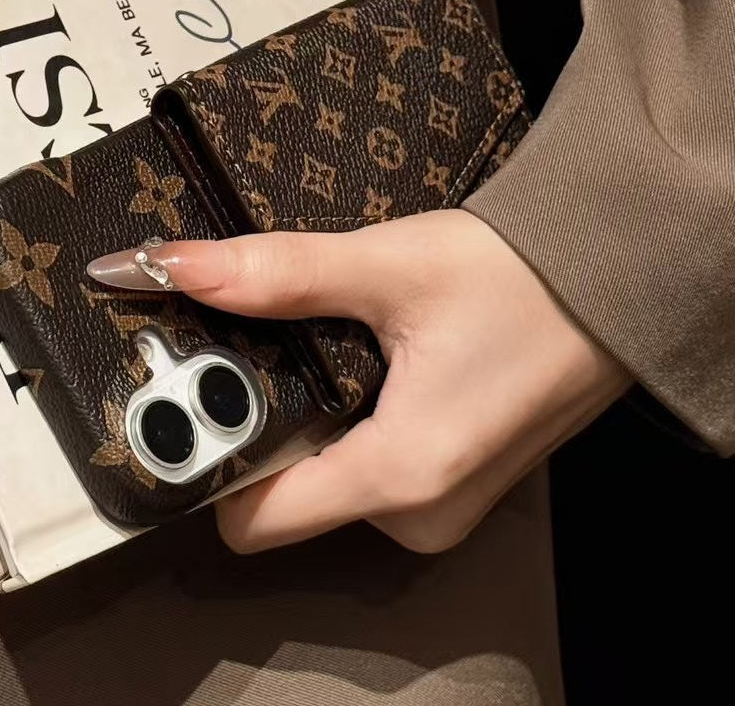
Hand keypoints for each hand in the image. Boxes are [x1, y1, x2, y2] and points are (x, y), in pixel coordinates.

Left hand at [88, 209, 630, 552]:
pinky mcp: (448, 479)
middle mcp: (419, 513)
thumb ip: (277, 273)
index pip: (255, 520)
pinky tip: (355, 361)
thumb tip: (170, 268)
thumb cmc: (520, 277)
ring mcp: (439, 503)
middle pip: (285, 498)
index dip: (210, 460)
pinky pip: (366, 468)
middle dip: (255, 430)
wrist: (615, 280)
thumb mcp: (388, 266)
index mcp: (402, 477)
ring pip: (325, 480)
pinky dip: (344, 422)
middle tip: (247, 350)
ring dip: (303, 420)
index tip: (191, 393)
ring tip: (310, 347)